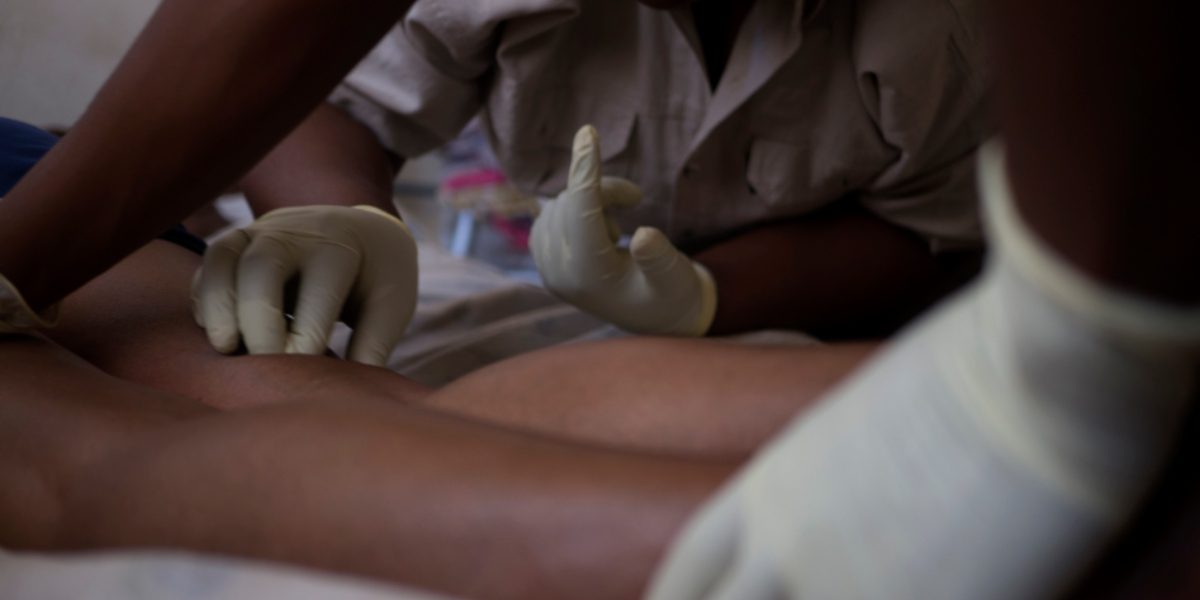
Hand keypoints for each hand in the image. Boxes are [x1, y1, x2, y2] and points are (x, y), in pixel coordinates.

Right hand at [192, 205, 417, 365]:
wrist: (363, 232)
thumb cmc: (377, 277)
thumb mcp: (392, 303)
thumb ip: (374, 343)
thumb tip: (349, 390)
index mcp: (339, 246)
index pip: (317, 289)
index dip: (307, 336)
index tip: (306, 372)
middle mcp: (294, 232)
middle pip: (261, 269)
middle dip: (257, 320)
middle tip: (263, 364)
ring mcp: (259, 232)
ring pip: (223, 259)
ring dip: (218, 305)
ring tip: (225, 348)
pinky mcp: (235, 243)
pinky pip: (208, 267)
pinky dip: (206, 298)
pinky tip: (218, 333)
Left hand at [530, 125, 716, 335]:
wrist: (653, 318)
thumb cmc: (671, 296)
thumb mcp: (675, 279)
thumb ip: (660, 258)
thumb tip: (644, 234)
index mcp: (588, 276)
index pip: (581, 212)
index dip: (587, 170)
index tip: (588, 132)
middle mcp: (558, 272)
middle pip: (571, 201)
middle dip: (605, 190)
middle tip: (637, 197)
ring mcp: (546, 266)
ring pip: (560, 202)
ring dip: (592, 199)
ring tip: (619, 227)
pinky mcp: (543, 258)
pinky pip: (551, 211)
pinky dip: (576, 207)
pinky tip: (598, 229)